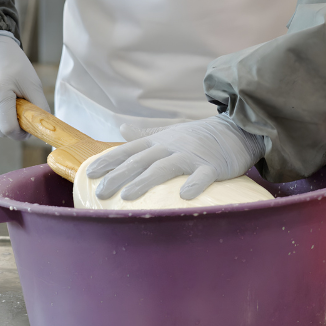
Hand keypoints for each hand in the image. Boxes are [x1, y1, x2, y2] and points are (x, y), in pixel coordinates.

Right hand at [0, 31, 49, 140]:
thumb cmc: (14, 65)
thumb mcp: (33, 83)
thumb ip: (40, 107)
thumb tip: (44, 129)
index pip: (8, 129)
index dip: (20, 133)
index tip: (27, 128)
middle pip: (0, 130)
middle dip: (12, 123)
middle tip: (18, 105)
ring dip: (1, 118)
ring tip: (4, 97)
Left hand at [86, 114, 265, 200]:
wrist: (235, 130)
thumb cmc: (198, 136)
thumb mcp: (169, 133)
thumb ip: (145, 134)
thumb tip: (122, 128)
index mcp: (159, 141)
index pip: (130, 150)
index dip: (110, 161)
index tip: (90, 173)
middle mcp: (171, 147)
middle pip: (141, 161)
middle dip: (119, 175)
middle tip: (100, 192)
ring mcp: (192, 156)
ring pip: (165, 168)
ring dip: (145, 181)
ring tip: (127, 196)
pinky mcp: (213, 166)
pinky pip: (203, 175)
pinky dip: (194, 184)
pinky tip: (184, 196)